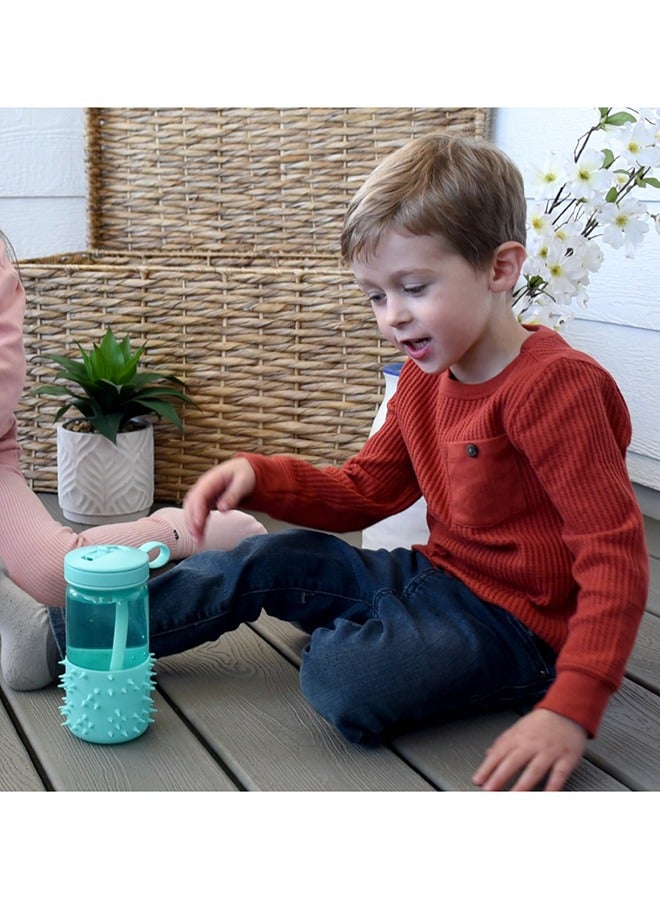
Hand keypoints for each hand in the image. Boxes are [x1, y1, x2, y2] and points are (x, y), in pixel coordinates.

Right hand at [183, 458, 255, 544]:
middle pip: (191, 504)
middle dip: (191, 521)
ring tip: (197, 540)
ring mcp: (203, 494)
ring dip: (192, 525)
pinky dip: (198, 524)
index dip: (197, 511)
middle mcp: (203, 487)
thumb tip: (222, 508)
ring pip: (192, 510)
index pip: (199, 496)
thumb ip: (232, 495)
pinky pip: (198, 513)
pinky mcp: (206, 501)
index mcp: (211, 480)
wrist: (245, 470)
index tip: (199, 524)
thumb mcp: (242, 482)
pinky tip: (200, 535)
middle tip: (196, 536)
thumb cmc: (244, 474)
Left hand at [472, 709, 587, 791]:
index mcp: (518, 737)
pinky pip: (559, 774)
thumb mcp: (518, 727)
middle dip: (499, 777)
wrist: (567, 709)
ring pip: (534, 769)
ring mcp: (549, 752)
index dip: (487, 768)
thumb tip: (488, 755)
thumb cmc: (542, 722)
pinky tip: (547, 796)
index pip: (498, 754)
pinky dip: (553, 786)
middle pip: (513, 762)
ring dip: (523, 784)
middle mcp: (532, 744)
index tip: (478, 780)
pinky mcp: (566, 758)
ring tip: (514, 797)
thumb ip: (503, 742)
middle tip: (489, 790)